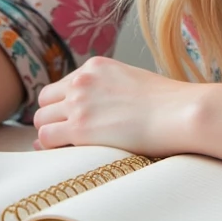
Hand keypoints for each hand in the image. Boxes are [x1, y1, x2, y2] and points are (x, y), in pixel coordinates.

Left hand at [33, 56, 194, 157]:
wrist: (180, 112)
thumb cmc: (167, 103)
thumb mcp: (132, 80)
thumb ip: (109, 88)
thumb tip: (100, 110)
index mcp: (95, 66)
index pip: (61, 86)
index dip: (62, 106)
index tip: (69, 120)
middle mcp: (82, 80)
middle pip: (45, 101)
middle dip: (52, 119)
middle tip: (64, 136)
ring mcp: (79, 103)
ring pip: (41, 120)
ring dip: (50, 134)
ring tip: (66, 147)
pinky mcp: (80, 128)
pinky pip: (46, 139)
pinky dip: (50, 148)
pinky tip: (64, 154)